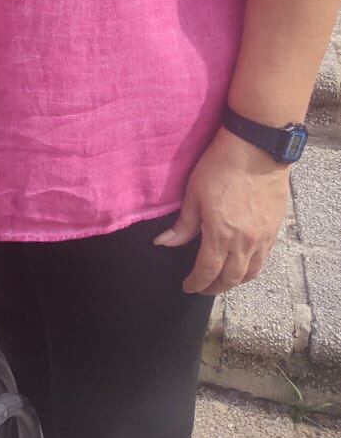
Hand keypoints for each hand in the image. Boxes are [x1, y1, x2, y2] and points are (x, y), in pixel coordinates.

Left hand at [154, 127, 290, 292]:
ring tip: (221, 280)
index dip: (196, 283)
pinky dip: (251, 269)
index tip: (187, 286)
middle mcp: (244, 243)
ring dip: (234, 281)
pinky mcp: (274, 230)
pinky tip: (243, 265)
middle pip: (230, 278)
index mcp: (220, 235)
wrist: (257, 150)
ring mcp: (262, 238)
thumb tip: (163, 243)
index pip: (207, 271)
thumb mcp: (194, 194)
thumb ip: (182, 225)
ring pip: (250, 273)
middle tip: (202, 287)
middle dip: (214, 287)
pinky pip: (263, 260)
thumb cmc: (221, 167)